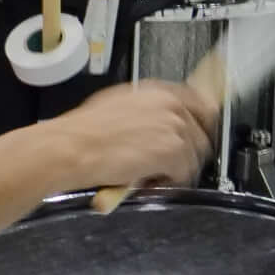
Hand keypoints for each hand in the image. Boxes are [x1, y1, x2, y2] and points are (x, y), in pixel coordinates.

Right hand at [53, 77, 219, 197]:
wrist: (72, 147)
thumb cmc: (83, 132)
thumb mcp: (118, 105)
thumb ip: (147, 111)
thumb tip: (158, 125)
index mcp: (158, 91)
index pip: (201, 105)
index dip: (202, 126)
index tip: (198, 139)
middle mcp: (172, 105)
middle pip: (202, 134)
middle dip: (189, 154)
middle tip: (170, 166)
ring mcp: (176, 127)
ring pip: (194, 157)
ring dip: (176, 171)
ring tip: (151, 176)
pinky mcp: (174, 151)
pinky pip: (184, 174)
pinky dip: (168, 183)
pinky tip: (147, 182)